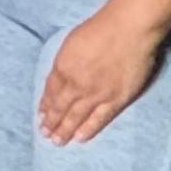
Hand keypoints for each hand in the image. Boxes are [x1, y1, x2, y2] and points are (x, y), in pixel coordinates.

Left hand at [39, 7, 169, 145]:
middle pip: (60, 107)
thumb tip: (60, 78)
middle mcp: (76, 84)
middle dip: (51, 122)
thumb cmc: (101, 28)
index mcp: (63, 67)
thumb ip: (64, 63)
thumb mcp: (71, 42)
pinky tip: (79, 138)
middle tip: (45, 134)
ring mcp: (97, 94)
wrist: (129, 29)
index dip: (45, 105)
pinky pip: (99, 118)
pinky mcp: (117, 99)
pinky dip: (88, 129)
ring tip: (57, 141)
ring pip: (76, 117)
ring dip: (65, 130)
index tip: (41, 115)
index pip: (50, 91)